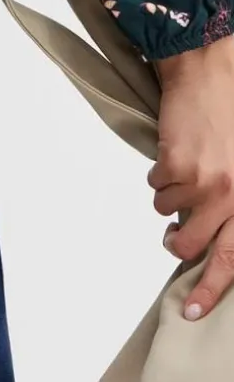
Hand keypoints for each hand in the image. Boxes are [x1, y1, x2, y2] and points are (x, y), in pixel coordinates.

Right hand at [148, 33, 233, 319]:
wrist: (208, 70)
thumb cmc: (232, 112)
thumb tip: (215, 235)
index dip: (213, 289)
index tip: (193, 311)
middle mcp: (233, 196)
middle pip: (196, 245)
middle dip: (178, 246)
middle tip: (173, 238)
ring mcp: (205, 182)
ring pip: (168, 214)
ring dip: (169, 199)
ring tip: (180, 173)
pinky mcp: (177, 165)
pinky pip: (155, 186)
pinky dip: (159, 173)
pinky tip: (174, 152)